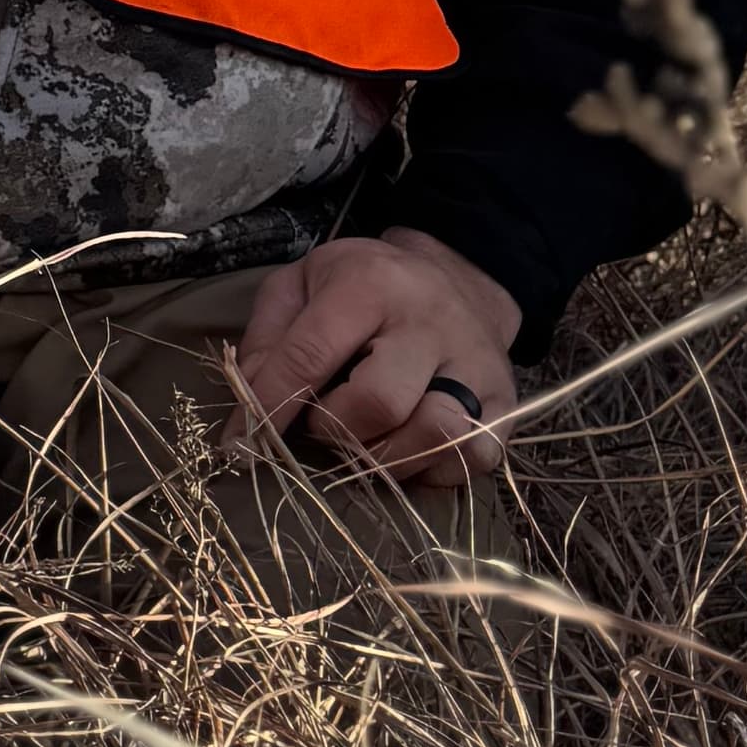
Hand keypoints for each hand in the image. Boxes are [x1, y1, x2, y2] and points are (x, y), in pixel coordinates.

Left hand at [234, 229, 519, 482]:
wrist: (458, 277)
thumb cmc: (364, 287)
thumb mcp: (303, 284)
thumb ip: (267, 339)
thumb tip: (249, 408)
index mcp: (369, 284)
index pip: (309, 356)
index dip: (268, 408)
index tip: (239, 447)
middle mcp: (428, 323)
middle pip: (378, 403)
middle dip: (335, 430)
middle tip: (323, 424)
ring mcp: (475, 364)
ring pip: (434, 434)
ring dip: (385, 456)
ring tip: (365, 440)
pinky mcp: (507, 401)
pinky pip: (474, 457)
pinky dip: (433, 470)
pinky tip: (407, 451)